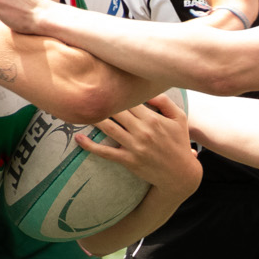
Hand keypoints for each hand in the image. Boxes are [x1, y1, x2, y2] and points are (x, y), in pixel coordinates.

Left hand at [75, 94, 200, 197]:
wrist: (180, 174)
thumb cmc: (179, 143)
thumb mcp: (179, 118)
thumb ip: (164, 101)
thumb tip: (147, 91)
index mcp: (153, 119)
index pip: (130, 100)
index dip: (117, 91)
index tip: (105, 84)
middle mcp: (142, 131)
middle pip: (116, 111)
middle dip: (102, 101)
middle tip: (89, 93)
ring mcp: (134, 146)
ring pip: (108, 127)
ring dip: (93, 118)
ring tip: (80, 109)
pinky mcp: (128, 160)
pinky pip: (105, 152)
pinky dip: (90, 146)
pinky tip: (78, 138)